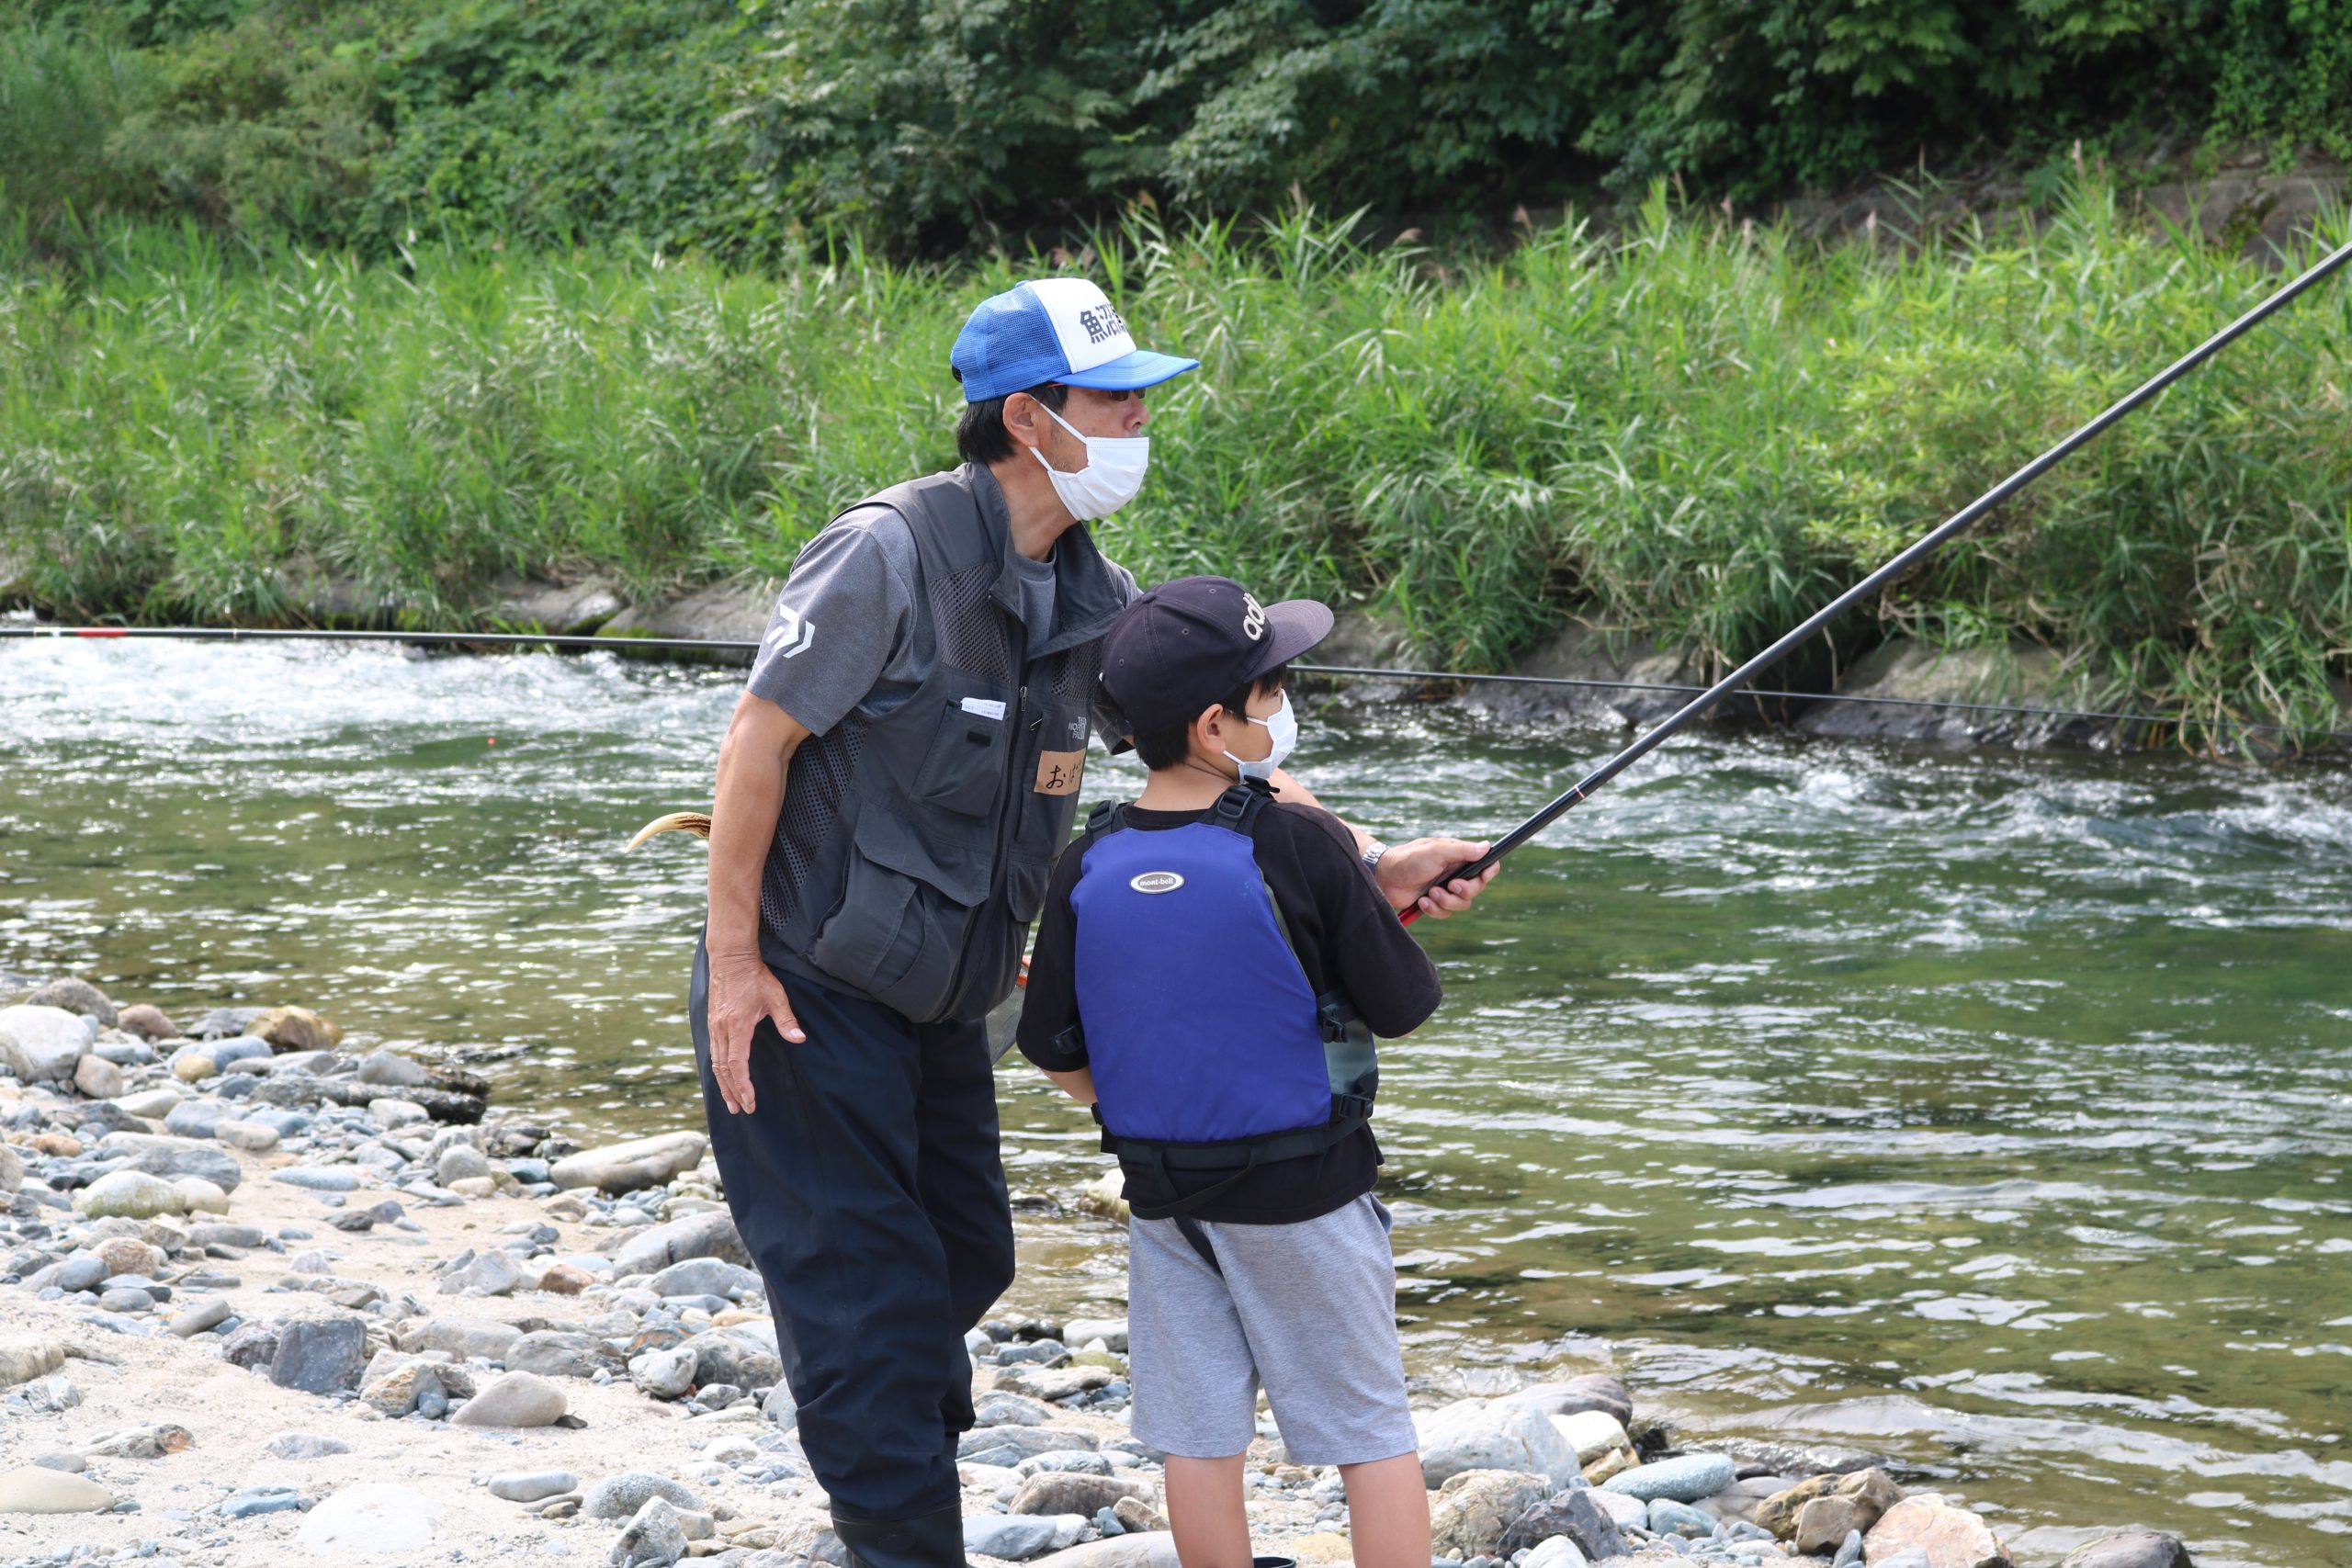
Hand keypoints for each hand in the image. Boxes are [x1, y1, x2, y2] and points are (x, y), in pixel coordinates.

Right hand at [706, 952, 801, 1114]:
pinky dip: (718, 1071)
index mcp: (737, 1025)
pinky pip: (714, 1053)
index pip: (737, 1064)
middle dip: (733, 1092)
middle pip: (724, 1069)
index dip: (743, 1085)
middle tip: (742, 1110)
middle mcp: (721, 1030)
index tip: (750, 1101)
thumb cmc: (755, 977)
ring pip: (716, 1063)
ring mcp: (714, 1027)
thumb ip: (786, 1019)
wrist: (730, 958)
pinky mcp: (712, 1024)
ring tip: (731, 1103)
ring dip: (723, 1085)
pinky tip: (724, 1080)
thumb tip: (799, 1038)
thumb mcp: (776, 995)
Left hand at [1375, 838, 1499, 919]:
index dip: (1489, 871)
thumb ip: (1462, 850)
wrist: (1384, 877)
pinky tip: (1421, 902)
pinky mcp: (1434, 902)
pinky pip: (1445, 913)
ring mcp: (1445, 888)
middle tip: (1450, 885)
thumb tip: (1487, 846)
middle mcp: (1454, 873)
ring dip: (1446, 901)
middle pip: (1476, 888)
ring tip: (1429, 894)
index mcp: (1458, 858)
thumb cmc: (1408, 858)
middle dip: (1465, 890)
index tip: (1484, 875)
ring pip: (1462, 904)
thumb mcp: (1436, 851)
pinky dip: (1434, 909)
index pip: (1485, 864)